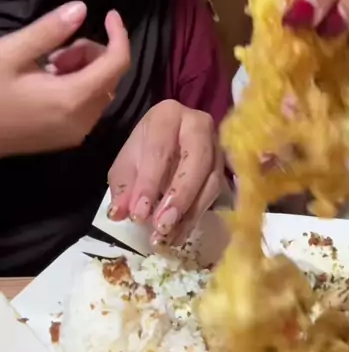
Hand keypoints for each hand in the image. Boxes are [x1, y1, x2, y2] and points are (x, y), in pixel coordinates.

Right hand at [0, 2, 129, 155]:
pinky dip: (75, 87)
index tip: (107, 13)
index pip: (117, 63)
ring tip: (45, 63)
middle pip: (110, 77)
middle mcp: (82, 121)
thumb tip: (81, 8)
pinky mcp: (61, 139)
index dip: (118, 34)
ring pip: (98, 91)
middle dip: (91, 54)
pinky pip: (85, 107)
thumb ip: (49, 31)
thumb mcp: (10, 54)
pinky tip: (44, 80)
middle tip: (55, 48)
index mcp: (73, 99)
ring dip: (82, 70)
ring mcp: (73, 134)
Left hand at [108, 100, 224, 245]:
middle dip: (180, 195)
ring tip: (168, 236)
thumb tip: (121, 213)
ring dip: (190, 211)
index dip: (149, 182)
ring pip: (212, 179)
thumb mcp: (127, 163)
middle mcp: (199, 124)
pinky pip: (217, 192)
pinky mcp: (225, 166)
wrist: (167, 140)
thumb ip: (124, 186)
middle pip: (197, 159)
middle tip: (162, 225)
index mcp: (168, 115)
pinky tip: (180, 234)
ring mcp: (217, 145)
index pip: (160, 148)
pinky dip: (197, 216)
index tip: (139, 214)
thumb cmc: (145, 148)